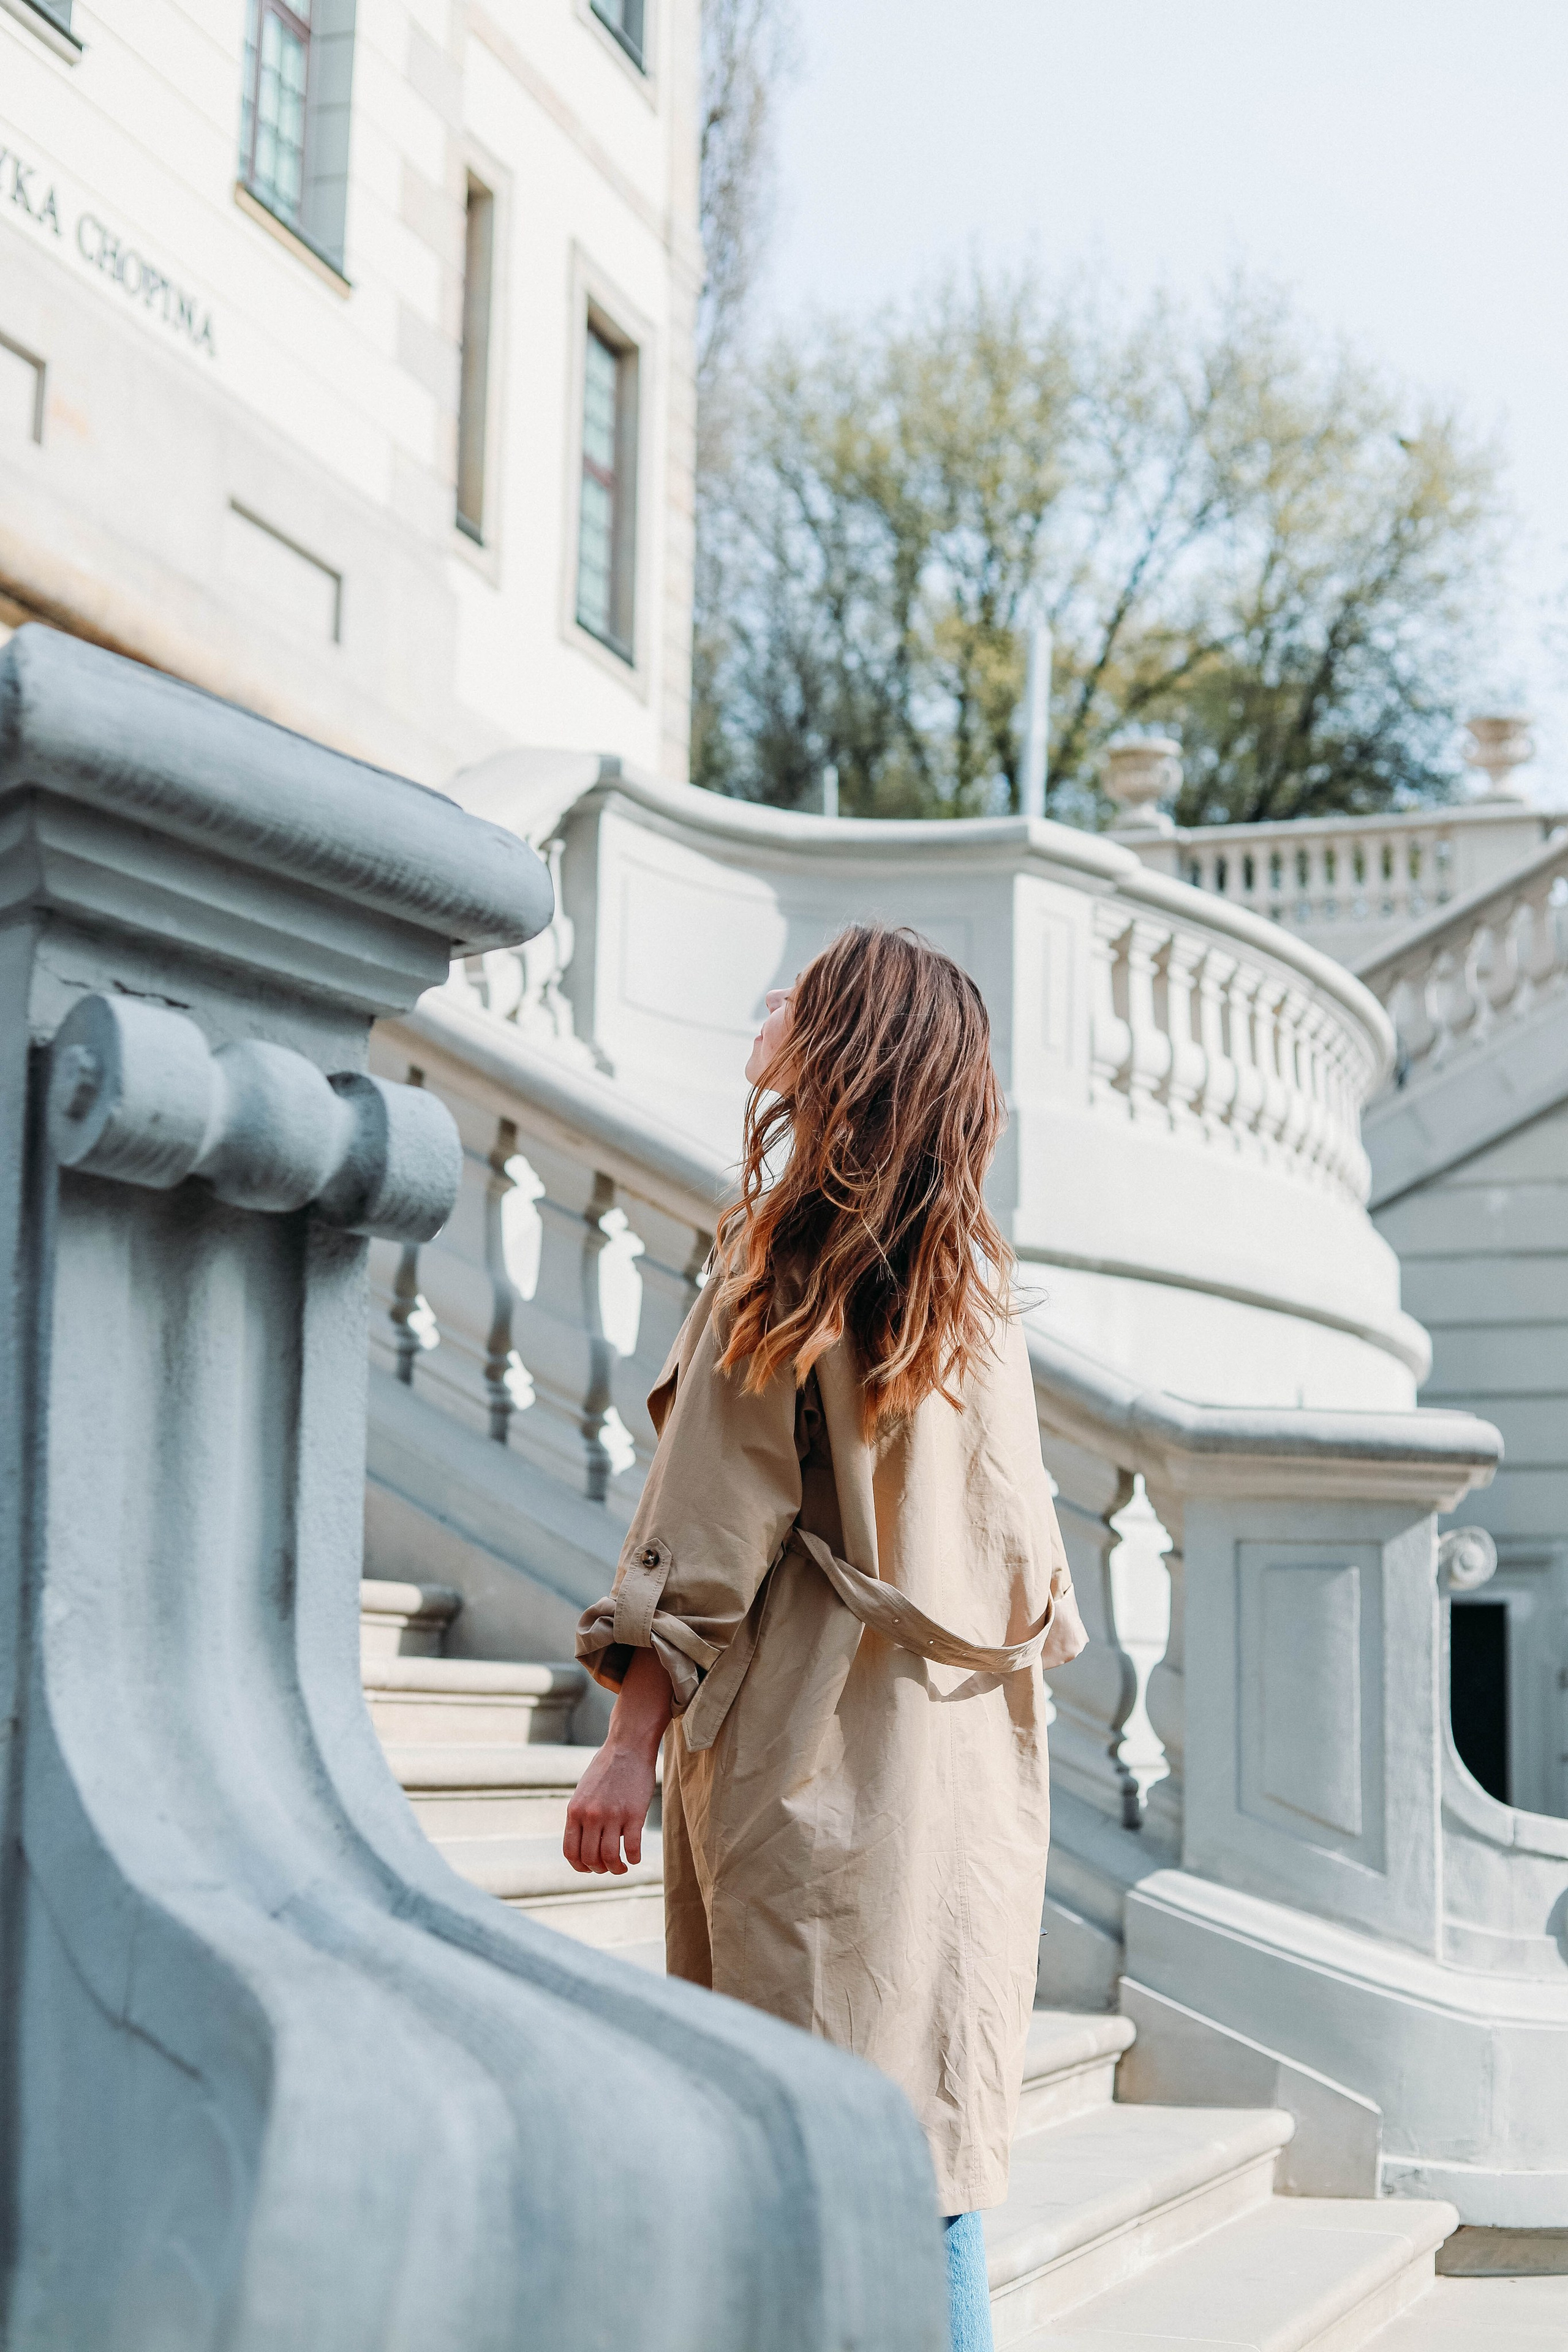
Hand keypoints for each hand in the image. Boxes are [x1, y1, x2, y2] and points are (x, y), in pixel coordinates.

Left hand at [563, 1646, 672, 1873]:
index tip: (589, 1868)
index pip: (570, 1852)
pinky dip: (633, 1858)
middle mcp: (591, 1815)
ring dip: (616, 1869)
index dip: (579, 1867)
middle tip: (608, 1867)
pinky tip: (635, 1857)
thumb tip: (583, 1843)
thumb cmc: (606, 1769)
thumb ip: (580, 1816)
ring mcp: (612, 1815)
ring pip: (610, 1857)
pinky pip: (633, 1847)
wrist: (627, 1746)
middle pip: (590, 1858)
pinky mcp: (634, 1813)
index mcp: (574, 1811)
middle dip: (599, 1869)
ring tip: (622, 1867)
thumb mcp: (583, 1792)